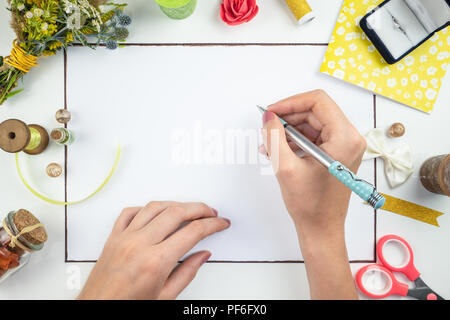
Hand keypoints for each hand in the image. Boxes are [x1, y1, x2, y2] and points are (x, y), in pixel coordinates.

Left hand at [77, 201, 229, 299]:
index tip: (220, 223)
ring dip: (176, 204)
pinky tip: (156, 211)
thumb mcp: (164, 297)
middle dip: (199, 208)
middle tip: (210, 213)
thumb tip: (202, 255)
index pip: (193, 232)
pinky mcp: (113, 237)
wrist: (97, 309)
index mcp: (155, 262)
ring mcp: (124, 238)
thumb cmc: (127, 307)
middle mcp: (139, 245)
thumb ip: (187, 273)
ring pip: (155, 207)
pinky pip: (130, 212)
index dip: (212, 225)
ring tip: (188, 208)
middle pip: (177, 212)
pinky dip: (146, 208)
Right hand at [261, 89, 365, 237]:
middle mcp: (349, 139)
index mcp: (344, 138)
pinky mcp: (337, 154)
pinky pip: (314, 137)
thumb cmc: (311, 205)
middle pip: (315, 111)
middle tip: (268, 128)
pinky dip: (295, 141)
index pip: (318, 101)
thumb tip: (268, 116)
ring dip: (289, 131)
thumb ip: (274, 136)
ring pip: (312, 124)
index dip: (291, 102)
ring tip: (271, 145)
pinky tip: (279, 152)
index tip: (272, 112)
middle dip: (288, 118)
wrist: (321, 229)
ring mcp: (345, 146)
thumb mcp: (286, 167)